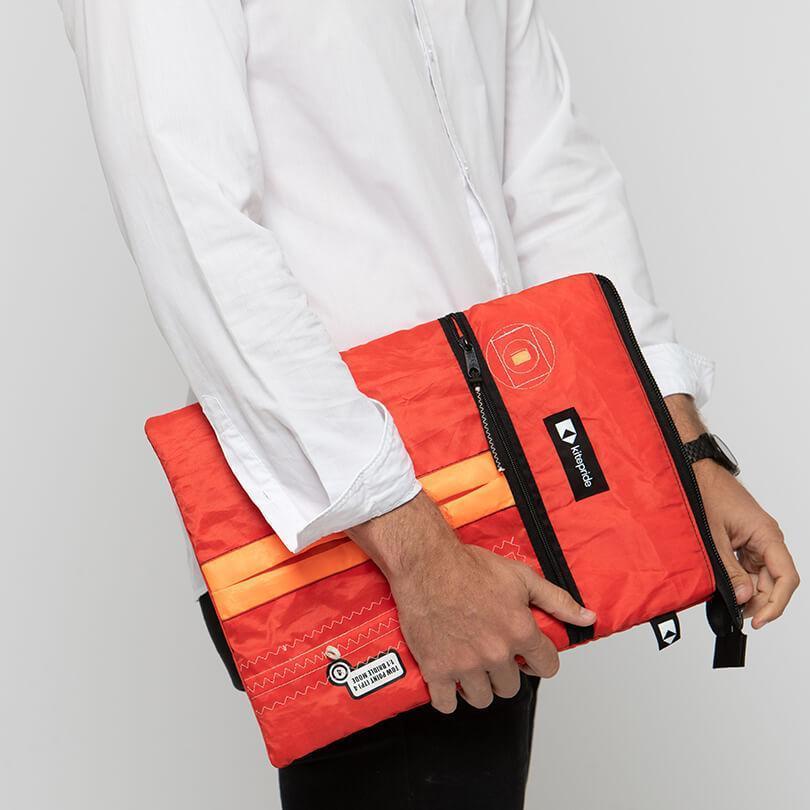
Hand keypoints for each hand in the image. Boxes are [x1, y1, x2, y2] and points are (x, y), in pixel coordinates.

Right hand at [347, 491, 595, 712]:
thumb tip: (587, 618)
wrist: (426, 563)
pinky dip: (448, 697)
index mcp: (520, 631)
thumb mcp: (521, 576)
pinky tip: (448, 682)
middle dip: (505, 673)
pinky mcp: (437, 669)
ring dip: (478, 687)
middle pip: (511, 686)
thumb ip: (557, 600)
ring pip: (482, 698)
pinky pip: (446, 704)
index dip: (539, 661)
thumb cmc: (470, 566)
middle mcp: (496, 653)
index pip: (547, 667)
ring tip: (470, 667)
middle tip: (492, 655)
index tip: (528, 656)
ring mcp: (465, 664)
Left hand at [695, 461, 798, 628]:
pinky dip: (740, 579)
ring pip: (762, 576)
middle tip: (738, 615)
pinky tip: (728, 587)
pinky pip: (750, 566)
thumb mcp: (714, 538)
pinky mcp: (746, 539)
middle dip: (759, 602)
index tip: (759, 620)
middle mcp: (767, 538)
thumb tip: (743, 598)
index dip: (775, 604)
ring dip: (748, 591)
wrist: (695, 472)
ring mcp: (757, 539)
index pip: (785, 578)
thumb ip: (730, 570)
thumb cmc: (706, 493)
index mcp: (767, 535)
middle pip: (775, 581)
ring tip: (729, 602)